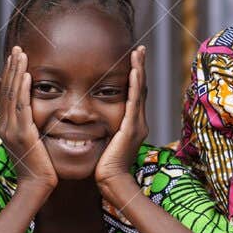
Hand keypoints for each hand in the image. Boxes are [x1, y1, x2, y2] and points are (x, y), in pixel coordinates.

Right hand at [0, 45, 56, 189]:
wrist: (35, 187)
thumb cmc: (37, 168)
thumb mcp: (30, 144)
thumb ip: (29, 128)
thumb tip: (33, 117)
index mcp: (5, 127)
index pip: (5, 95)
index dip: (8, 75)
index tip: (14, 58)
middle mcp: (5, 125)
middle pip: (5, 90)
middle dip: (11, 67)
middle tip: (16, 48)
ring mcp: (12, 129)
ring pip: (12, 94)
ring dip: (16, 71)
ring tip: (20, 54)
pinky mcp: (22, 134)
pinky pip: (22, 106)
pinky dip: (23, 89)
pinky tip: (27, 74)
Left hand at [95, 47, 147, 195]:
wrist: (112, 183)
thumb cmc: (104, 168)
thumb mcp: (104, 143)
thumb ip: (103, 131)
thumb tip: (91, 123)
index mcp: (132, 125)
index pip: (134, 95)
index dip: (135, 77)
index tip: (133, 60)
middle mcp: (138, 122)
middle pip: (141, 89)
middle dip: (140, 68)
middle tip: (140, 49)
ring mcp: (137, 125)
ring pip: (140, 91)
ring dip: (139, 70)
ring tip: (139, 53)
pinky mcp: (132, 128)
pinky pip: (134, 101)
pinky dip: (134, 85)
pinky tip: (134, 71)